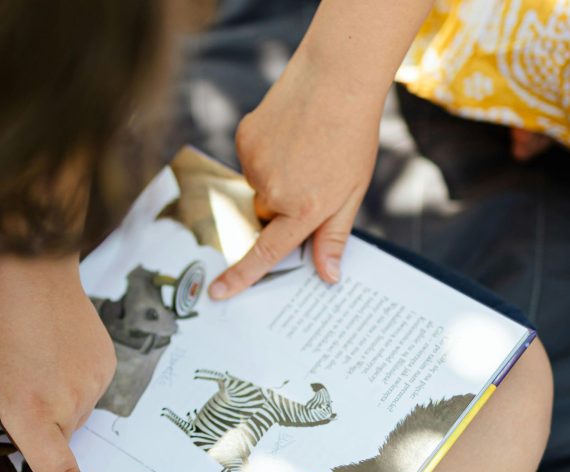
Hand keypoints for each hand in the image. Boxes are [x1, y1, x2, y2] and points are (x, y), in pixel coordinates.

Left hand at [0, 252, 126, 471]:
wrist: (26, 262)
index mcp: (31, 412)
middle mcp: (71, 401)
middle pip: (56, 439)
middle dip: (34, 425)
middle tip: (9, 381)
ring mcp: (95, 379)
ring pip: (72, 414)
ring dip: (50, 401)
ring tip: (30, 356)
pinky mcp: (107, 361)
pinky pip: (86, 389)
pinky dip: (68, 380)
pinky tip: (50, 348)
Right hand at [209, 29, 385, 298]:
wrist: (335, 80)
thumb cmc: (351, 137)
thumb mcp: (352, 192)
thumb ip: (334, 236)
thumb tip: (327, 276)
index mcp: (304, 209)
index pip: (266, 254)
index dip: (240, 277)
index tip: (217, 293)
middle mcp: (274, 191)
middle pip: (265, 216)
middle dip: (281, 208)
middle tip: (309, 179)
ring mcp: (255, 165)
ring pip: (257, 186)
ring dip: (274, 178)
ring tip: (302, 149)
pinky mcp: (244, 141)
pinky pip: (250, 160)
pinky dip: (265, 154)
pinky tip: (287, 135)